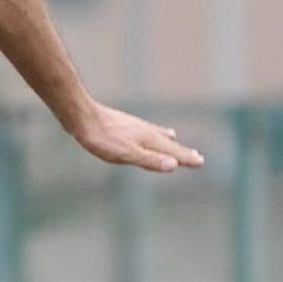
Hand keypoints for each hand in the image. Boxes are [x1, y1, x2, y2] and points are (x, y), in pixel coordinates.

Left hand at [68, 103, 204, 171]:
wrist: (82, 116)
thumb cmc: (102, 138)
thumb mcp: (126, 153)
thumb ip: (149, 159)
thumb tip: (174, 165)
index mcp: (148, 140)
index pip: (172, 151)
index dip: (186, 158)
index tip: (201, 162)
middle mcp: (144, 130)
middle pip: (167, 143)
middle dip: (181, 151)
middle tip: (197, 156)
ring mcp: (132, 125)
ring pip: (154, 133)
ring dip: (166, 139)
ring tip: (174, 138)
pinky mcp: (121, 123)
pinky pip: (141, 127)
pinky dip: (148, 130)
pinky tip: (142, 128)